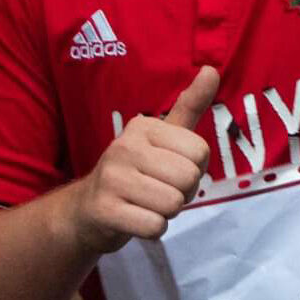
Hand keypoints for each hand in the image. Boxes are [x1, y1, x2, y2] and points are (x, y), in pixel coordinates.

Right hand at [67, 66, 218, 254]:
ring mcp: (111, 178)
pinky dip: (152, 229)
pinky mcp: (104, 210)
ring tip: (146, 204)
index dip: (193, 170)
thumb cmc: (135, 172)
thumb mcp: (163, 137)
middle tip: (158, 191)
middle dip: (182, 193)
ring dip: (167, 213)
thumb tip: (211, 69)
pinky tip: (135, 219)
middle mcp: (124, 147)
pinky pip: (154, 226)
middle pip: (189, 179)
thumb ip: (189, 105)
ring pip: (173, 204)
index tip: (169, 171)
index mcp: (142, 127)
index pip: (200, 152)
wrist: (87, 210)